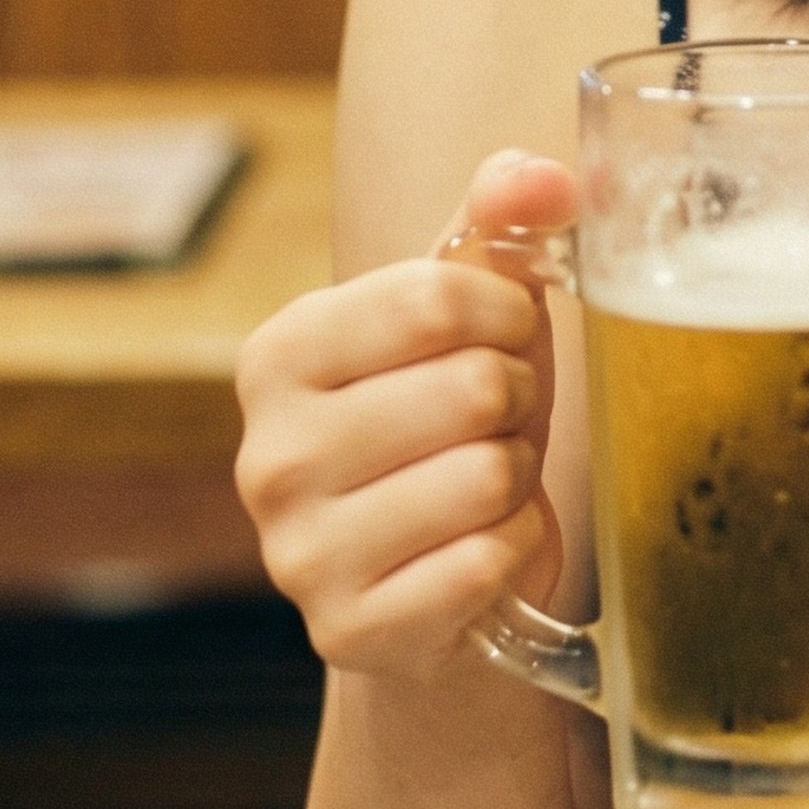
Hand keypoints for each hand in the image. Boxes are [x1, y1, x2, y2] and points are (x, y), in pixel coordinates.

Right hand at [235, 151, 576, 679]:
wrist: (437, 587)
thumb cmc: (455, 427)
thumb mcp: (469, 316)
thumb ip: (499, 224)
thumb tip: (542, 177)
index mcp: (279, 355)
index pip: (435, 297)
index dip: (507, 315)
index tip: (507, 339)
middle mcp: (266, 456)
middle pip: (468, 388)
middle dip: (514, 404)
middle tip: (494, 426)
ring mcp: (298, 553)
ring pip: (483, 477)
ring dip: (516, 479)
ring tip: (486, 485)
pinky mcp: (348, 632)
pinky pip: (486, 562)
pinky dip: (513, 550)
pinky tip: (482, 552)